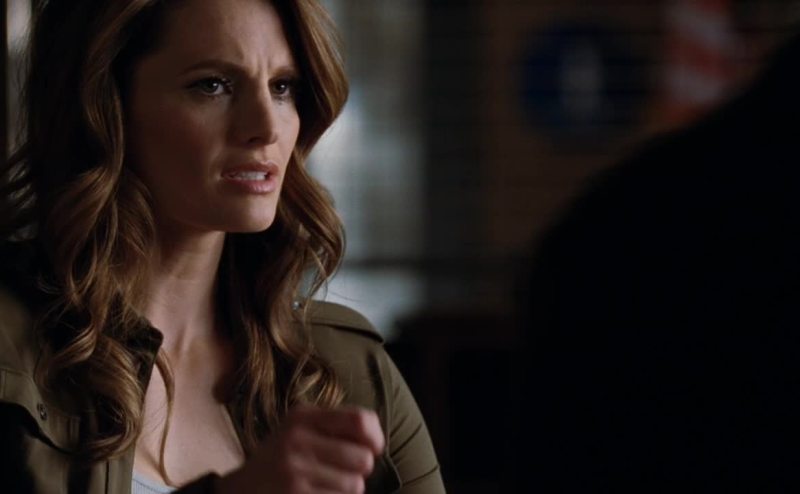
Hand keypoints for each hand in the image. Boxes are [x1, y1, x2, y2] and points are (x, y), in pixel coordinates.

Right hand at [216, 405, 384, 493]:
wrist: (242, 489)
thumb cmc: (284, 457)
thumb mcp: (301, 429)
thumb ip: (338, 426)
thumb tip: (376, 441)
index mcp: (303, 416)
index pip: (360, 421)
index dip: (375, 437)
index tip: (372, 447)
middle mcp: (296, 439)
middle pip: (363, 458)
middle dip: (360, 469)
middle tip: (342, 470)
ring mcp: (294, 470)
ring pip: (355, 485)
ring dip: (347, 489)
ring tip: (326, 484)